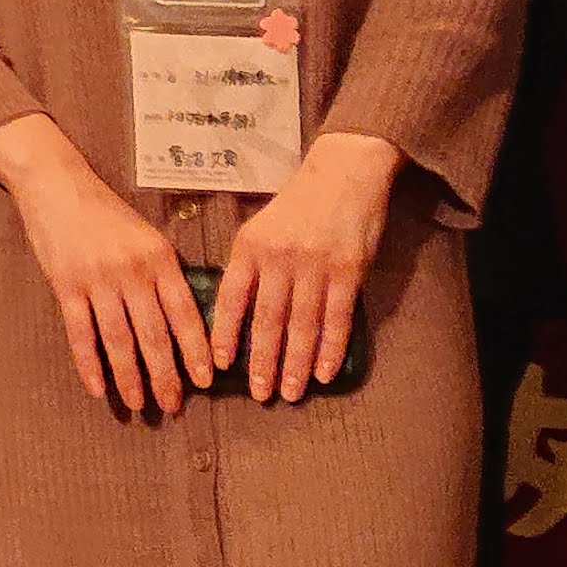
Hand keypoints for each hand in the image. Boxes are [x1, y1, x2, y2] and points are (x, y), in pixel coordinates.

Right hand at [0, 117, 211, 414]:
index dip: (196, 349)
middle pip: (154, 334)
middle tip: (173, 405)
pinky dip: (90, 364)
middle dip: (166, 375)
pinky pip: (81, 333)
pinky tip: (98, 389)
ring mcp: (98, 279)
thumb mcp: (147, 236)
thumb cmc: (106, 213)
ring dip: (131, 377)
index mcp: (159, 257)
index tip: (206, 380)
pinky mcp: (66, 284)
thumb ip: (165, 273)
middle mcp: (132, 270)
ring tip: (140, 404)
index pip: (185, 313)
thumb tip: (186, 321)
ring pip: (119, 340)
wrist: (59, 185)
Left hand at [222, 133, 398, 402]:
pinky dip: (330, 349)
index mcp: (250, 245)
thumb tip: (235, 314)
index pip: (231, 296)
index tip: (218, 365)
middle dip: (262, 361)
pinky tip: (323, 372)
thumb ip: (249, 265)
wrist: (344, 171)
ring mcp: (315, 265)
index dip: (224, 333)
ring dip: (295, 363)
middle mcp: (280, 257)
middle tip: (258, 394)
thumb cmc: (298, 203)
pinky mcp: (348, 270)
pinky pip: (337, 318)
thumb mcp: (261, 227)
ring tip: (289, 393)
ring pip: (302, 325)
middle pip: (267, 319)